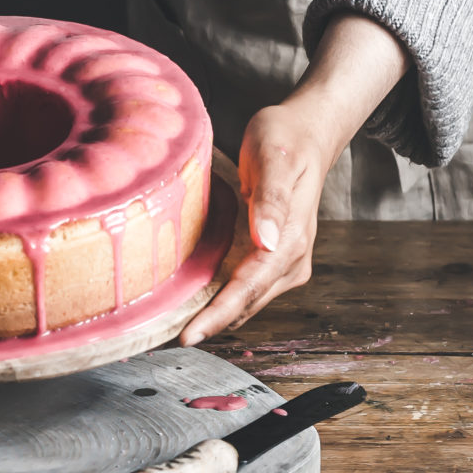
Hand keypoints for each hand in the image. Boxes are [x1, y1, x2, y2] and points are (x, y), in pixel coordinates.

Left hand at [179, 98, 328, 340]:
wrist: (307, 133)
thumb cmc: (285, 139)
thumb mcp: (274, 159)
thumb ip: (271, 200)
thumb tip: (266, 242)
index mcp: (290, 240)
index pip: (249, 288)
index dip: (218, 315)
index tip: (189, 336)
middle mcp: (291, 259)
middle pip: (246, 304)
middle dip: (211, 324)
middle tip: (165, 339)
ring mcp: (285, 263)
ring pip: (246, 302)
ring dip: (216, 317)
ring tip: (175, 329)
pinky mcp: (275, 259)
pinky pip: (246, 290)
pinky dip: (223, 302)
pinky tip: (197, 305)